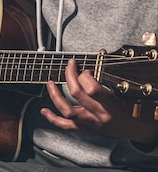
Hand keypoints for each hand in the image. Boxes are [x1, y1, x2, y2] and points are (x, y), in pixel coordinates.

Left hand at [41, 58, 157, 144]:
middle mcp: (100, 115)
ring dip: (55, 96)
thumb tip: (101, 53)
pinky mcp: (87, 129)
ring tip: (50, 84)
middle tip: (70, 66)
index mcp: (112, 105)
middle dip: (70, 76)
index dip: (85, 75)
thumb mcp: (126, 90)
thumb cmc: (135, 108)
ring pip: (68, 110)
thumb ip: (111, 73)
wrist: (140, 130)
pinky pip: (67, 126)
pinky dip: (53, 119)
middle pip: (77, 94)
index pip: (92, 88)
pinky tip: (44, 111)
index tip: (86, 68)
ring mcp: (92, 123)